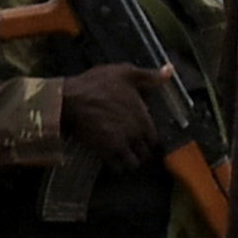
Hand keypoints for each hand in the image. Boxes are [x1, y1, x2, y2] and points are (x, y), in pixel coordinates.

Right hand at [54, 63, 169, 163]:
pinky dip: (116, 166)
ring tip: (124, 156)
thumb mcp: (126, 73)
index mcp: (143, 117)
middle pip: (145, 153)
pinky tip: (111, 159)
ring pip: (132, 163)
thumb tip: (170, 71)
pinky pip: (115, 167)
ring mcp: (120, 145)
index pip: (154, 137)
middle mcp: (135, 134)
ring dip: (130, 161)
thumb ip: (150, 76)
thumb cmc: (97, 84)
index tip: (143, 137)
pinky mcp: (103, 152)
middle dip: (141, 152)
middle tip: (133, 149)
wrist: (67, 100)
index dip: (149, 138)